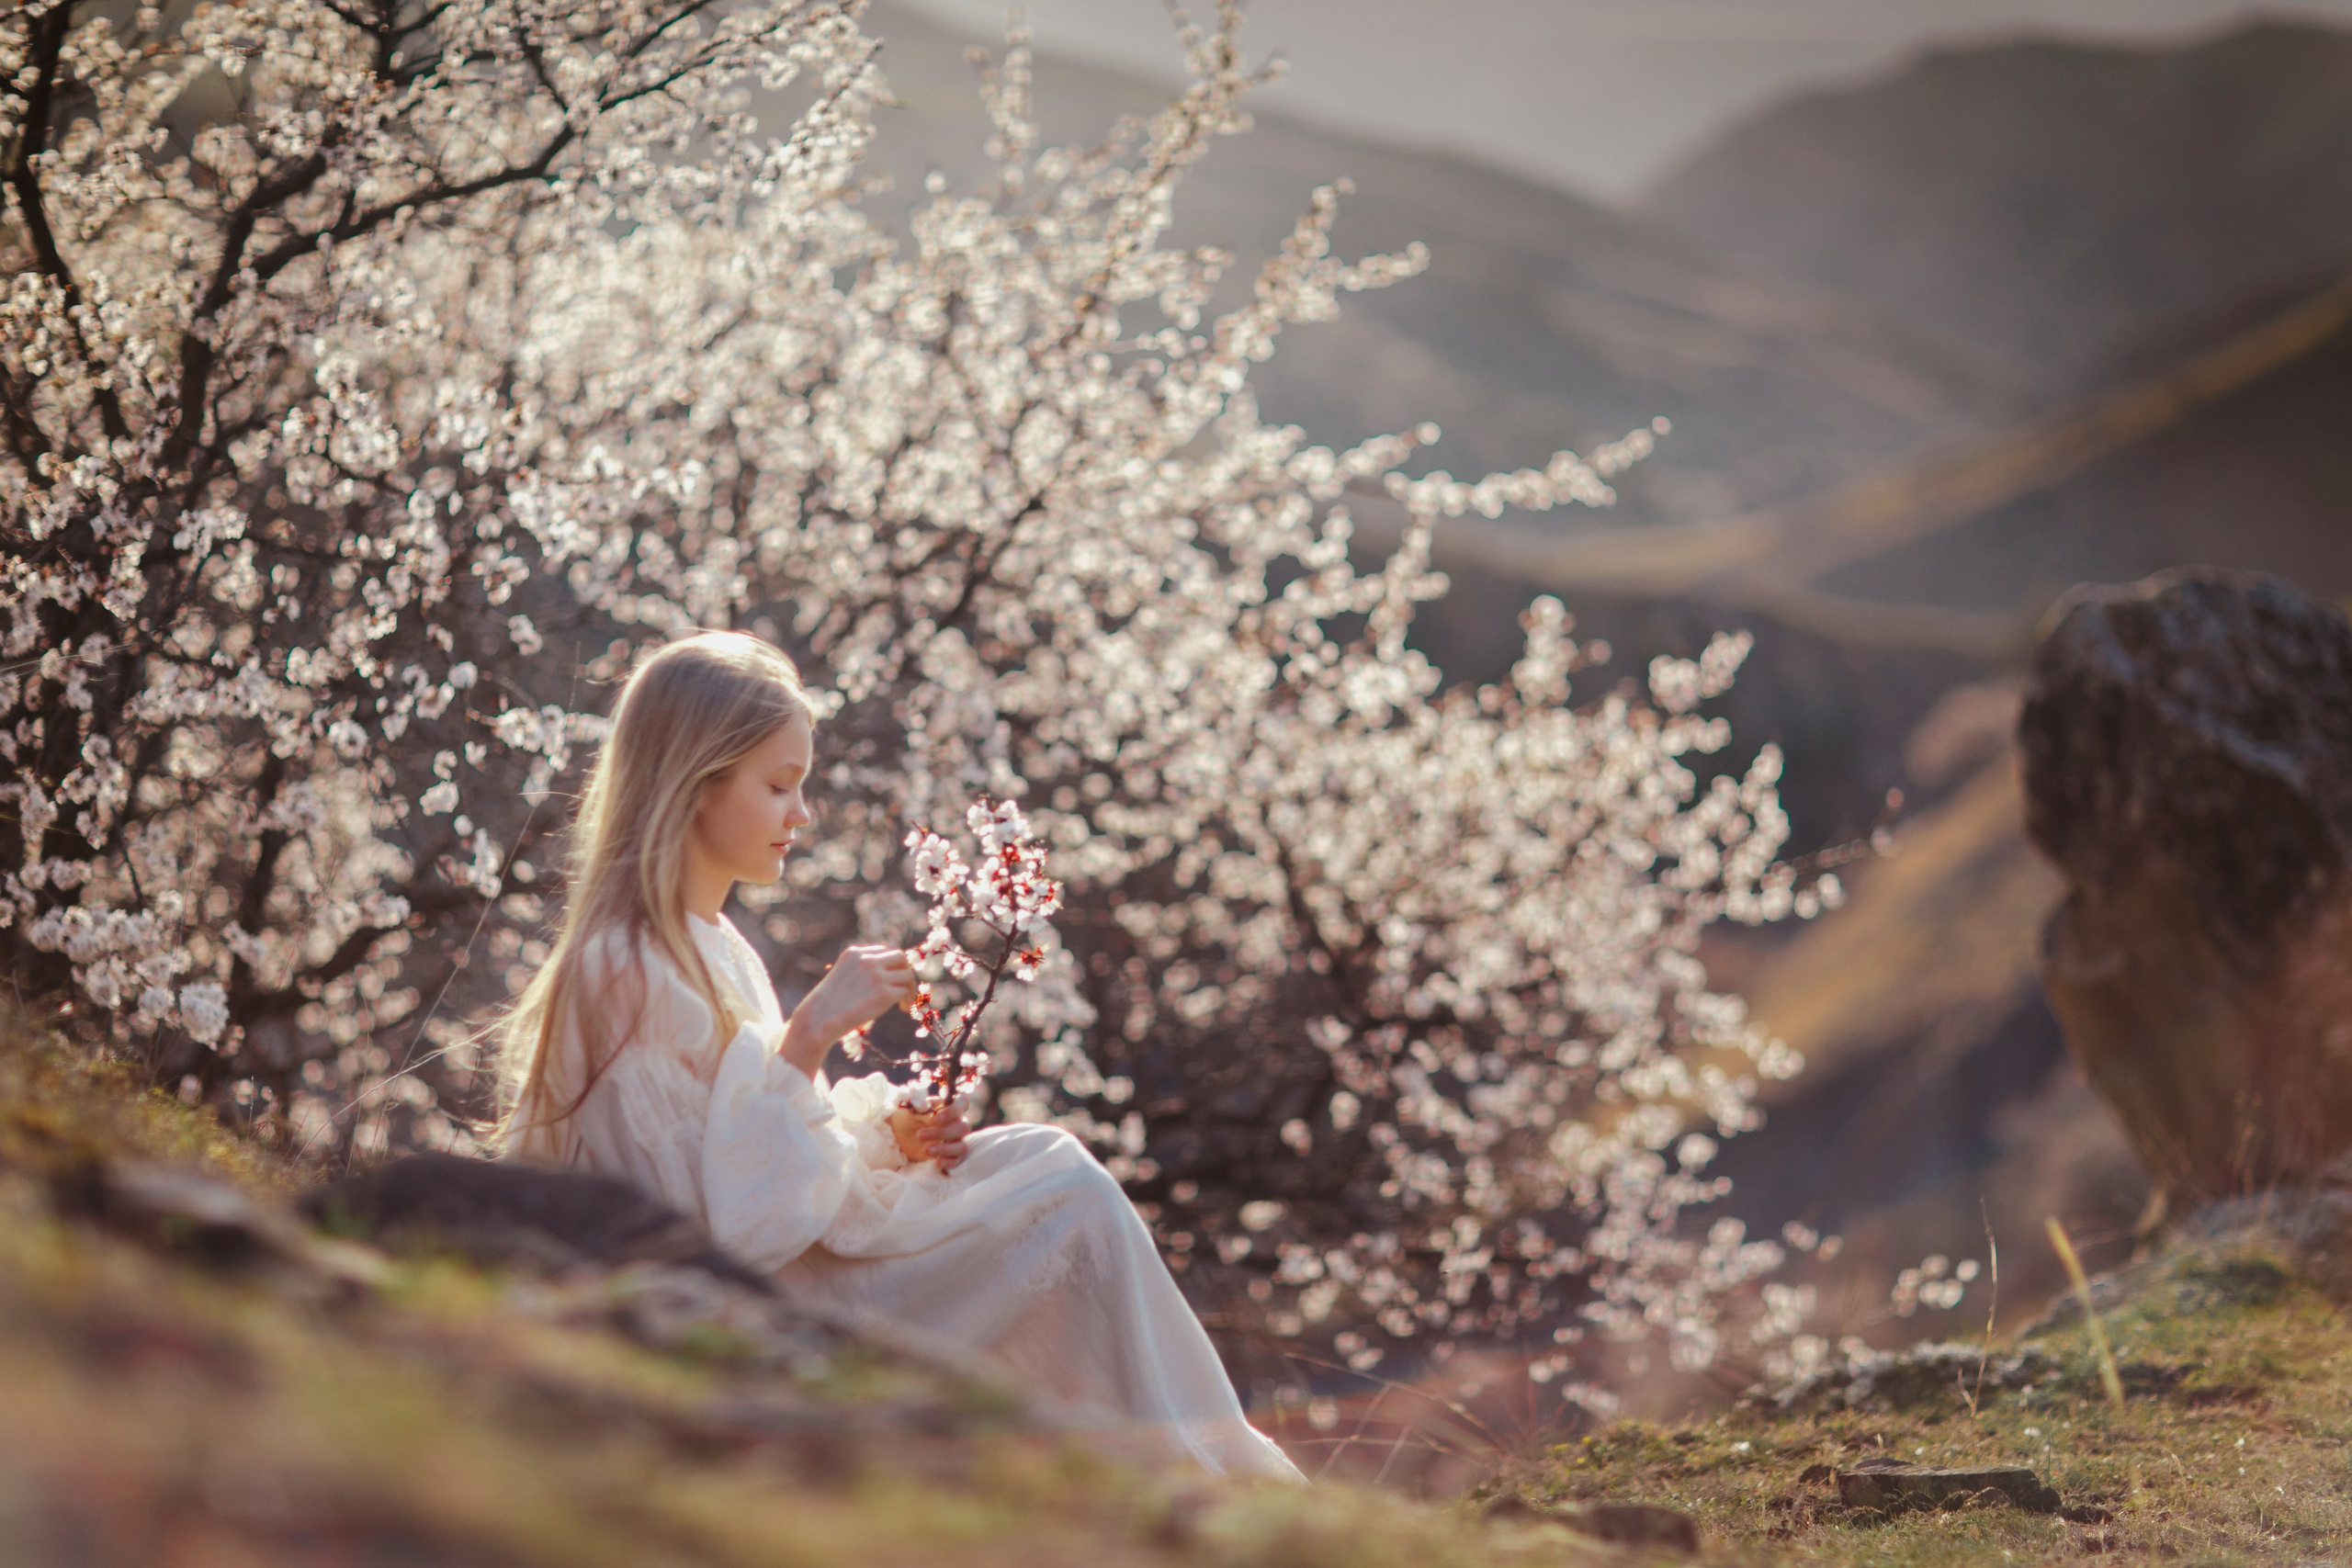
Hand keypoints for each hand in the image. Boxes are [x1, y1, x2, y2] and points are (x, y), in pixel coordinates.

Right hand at [778, 944, 915, 1074]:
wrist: (820, 1018)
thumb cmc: (829, 1003)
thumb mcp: (843, 975)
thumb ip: (861, 970)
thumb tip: (886, 975)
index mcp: (855, 953)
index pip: (884, 950)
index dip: (891, 964)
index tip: (892, 976)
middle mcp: (867, 960)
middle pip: (900, 957)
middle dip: (904, 970)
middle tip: (904, 986)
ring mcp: (877, 975)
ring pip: (907, 974)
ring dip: (909, 987)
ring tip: (905, 1000)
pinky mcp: (884, 993)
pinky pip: (905, 991)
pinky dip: (907, 999)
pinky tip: (902, 1008)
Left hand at [888, 1101, 970, 1172]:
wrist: (898, 1134)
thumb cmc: (907, 1117)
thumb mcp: (910, 1110)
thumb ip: (922, 1110)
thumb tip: (932, 1113)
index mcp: (949, 1106)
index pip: (962, 1101)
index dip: (953, 1110)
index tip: (935, 1119)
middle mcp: (956, 1122)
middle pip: (963, 1127)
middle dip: (942, 1132)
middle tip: (920, 1135)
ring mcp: (955, 1140)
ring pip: (962, 1146)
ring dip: (945, 1149)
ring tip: (926, 1150)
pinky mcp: (950, 1155)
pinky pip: (957, 1160)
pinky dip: (949, 1162)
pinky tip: (936, 1162)